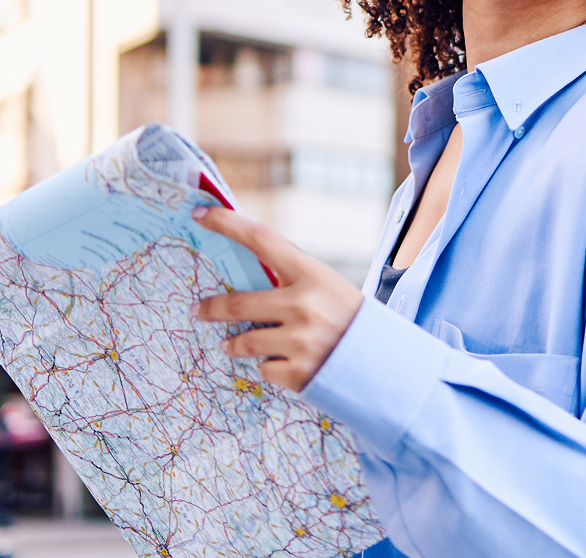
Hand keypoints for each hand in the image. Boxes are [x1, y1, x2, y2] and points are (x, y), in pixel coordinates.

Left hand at [193, 205, 364, 391]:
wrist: (386, 364)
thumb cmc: (350, 319)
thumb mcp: (328, 288)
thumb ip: (291, 283)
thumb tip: (243, 283)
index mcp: (312, 274)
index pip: (261, 239)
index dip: (227, 223)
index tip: (200, 213)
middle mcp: (303, 305)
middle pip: (238, 302)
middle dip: (211, 308)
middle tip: (198, 309)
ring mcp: (300, 340)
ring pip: (243, 342)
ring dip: (234, 344)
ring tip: (232, 344)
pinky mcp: (298, 372)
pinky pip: (263, 369)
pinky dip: (269, 367)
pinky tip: (287, 364)